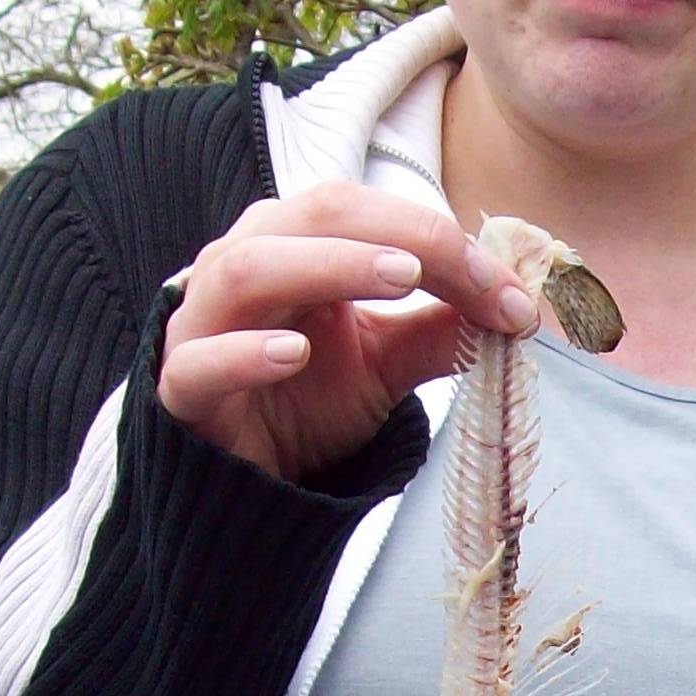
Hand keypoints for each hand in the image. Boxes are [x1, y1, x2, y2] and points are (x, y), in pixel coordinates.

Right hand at [158, 180, 537, 481]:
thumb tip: (513, 307)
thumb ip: (438, 331)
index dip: (442, 241)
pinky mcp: (182, 388)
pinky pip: (200, 361)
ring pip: (250, 270)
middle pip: (313, 216)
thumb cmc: (307, 401)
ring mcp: (204, 323)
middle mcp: (245, 264)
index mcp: (296, 244)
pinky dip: (244, 353)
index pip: (367, 214)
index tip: (510, 292)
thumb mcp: (386, 363)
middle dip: (398, 234)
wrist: (249, 480)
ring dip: (328, 266)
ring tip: (399, 281)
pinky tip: (293, 356)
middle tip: (464, 267)